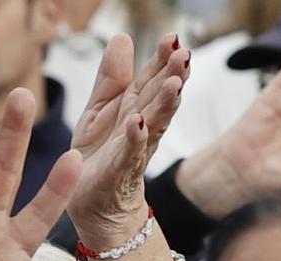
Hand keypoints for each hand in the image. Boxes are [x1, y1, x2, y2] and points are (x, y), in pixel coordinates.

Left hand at [69, 33, 187, 249]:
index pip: (153, 79)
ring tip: (173, 83)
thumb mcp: (99, 109)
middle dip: (172, 76)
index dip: (163, 58)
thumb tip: (122, 37)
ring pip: (153, 123)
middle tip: (184, 54)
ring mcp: (132, 150)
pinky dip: (134, 138)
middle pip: (159, 98)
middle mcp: (141, 126)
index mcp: (136, 107)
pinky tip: (137, 122)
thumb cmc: (100, 153)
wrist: (95, 203)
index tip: (173, 36)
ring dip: (164, 104)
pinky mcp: (118, 172)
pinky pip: (128, 154)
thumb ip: (111, 77)